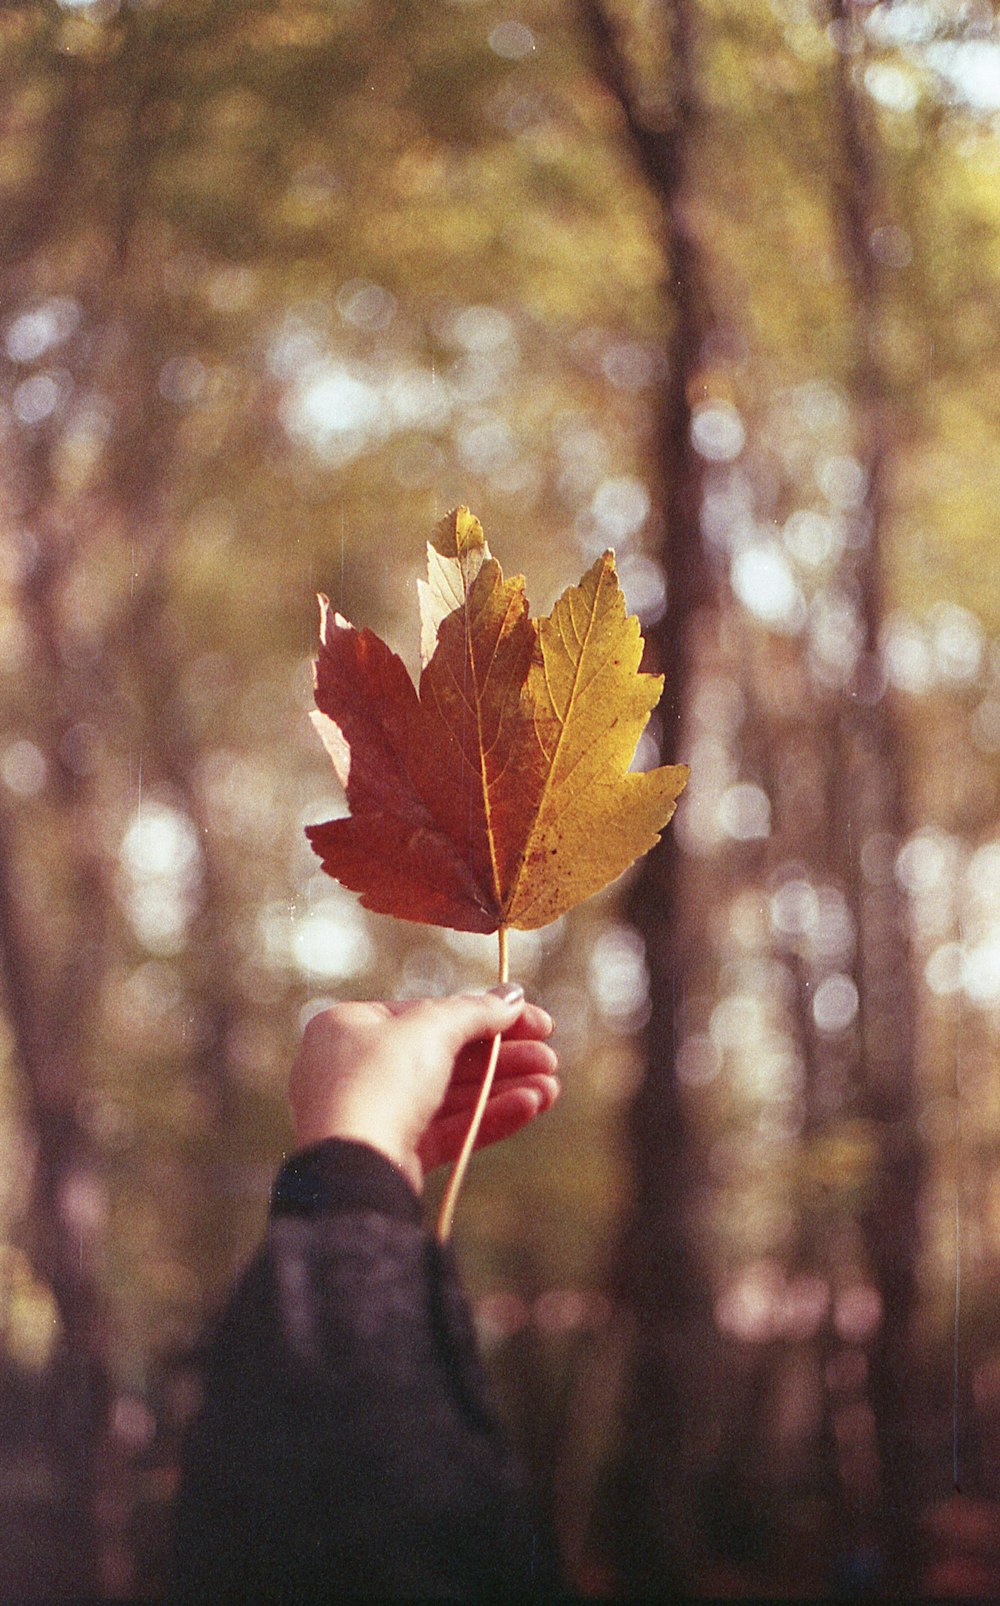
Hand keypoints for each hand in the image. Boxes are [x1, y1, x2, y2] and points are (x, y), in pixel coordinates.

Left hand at [290, 988, 558, 1191]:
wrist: (353, 1169)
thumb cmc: (379, 1083)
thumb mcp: (431, 1029)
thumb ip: (475, 1010)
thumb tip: (511, 995)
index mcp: (351, 1025)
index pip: (431, 1013)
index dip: (488, 1015)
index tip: (536, 1022)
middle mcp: (357, 1066)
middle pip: (446, 1055)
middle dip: (503, 1058)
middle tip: (550, 1059)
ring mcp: (374, 1113)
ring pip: (451, 1095)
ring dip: (504, 1088)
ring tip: (551, 1089)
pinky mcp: (392, 1152)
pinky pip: (446, 1128)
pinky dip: (488, 1116)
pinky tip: (530, 1107)